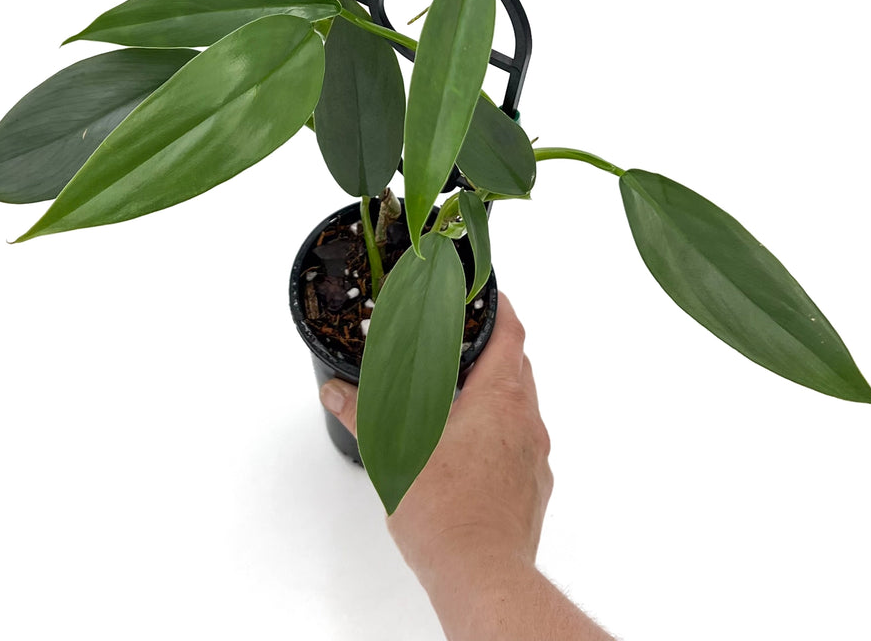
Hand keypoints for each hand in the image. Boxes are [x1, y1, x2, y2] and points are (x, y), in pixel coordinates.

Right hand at [320, 291, 552, 586]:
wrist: (482, 575)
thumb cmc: (446, 513)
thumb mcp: (393, 452)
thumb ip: (362, 413)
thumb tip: (335, 391)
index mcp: (499, 400)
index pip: (511, 336)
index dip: (502, 310)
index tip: (489, 296)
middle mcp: (526, 422)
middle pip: (519, 368)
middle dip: (494, 350)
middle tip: (463, 340)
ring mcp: (535, 457)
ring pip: (522, 407)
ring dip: (497, 394)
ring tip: (460, 395)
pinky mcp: (534, 487)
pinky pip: (521, 444)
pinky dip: (500, 433)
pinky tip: (470, 449)